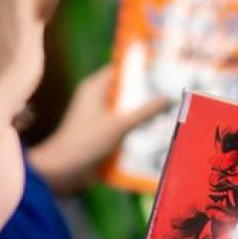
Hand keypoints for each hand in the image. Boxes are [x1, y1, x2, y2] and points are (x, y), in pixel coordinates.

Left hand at [27, 65, 169, 193]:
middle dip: (148, 93)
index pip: (121, 69)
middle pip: (128, 91)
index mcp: (95, 88)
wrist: (62, 172)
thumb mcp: (118, 125)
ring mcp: (100, 118)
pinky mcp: (103, 135)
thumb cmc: (85, 142)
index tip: (165, 66)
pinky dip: (138, 129)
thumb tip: (168, 98)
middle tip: (174, 91)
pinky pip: (125, 127)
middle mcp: (97, 100)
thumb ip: (144, 112)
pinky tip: (158, 132)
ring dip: (145, 114)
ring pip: (128, 111)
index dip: (141, 66)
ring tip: (172, 111)